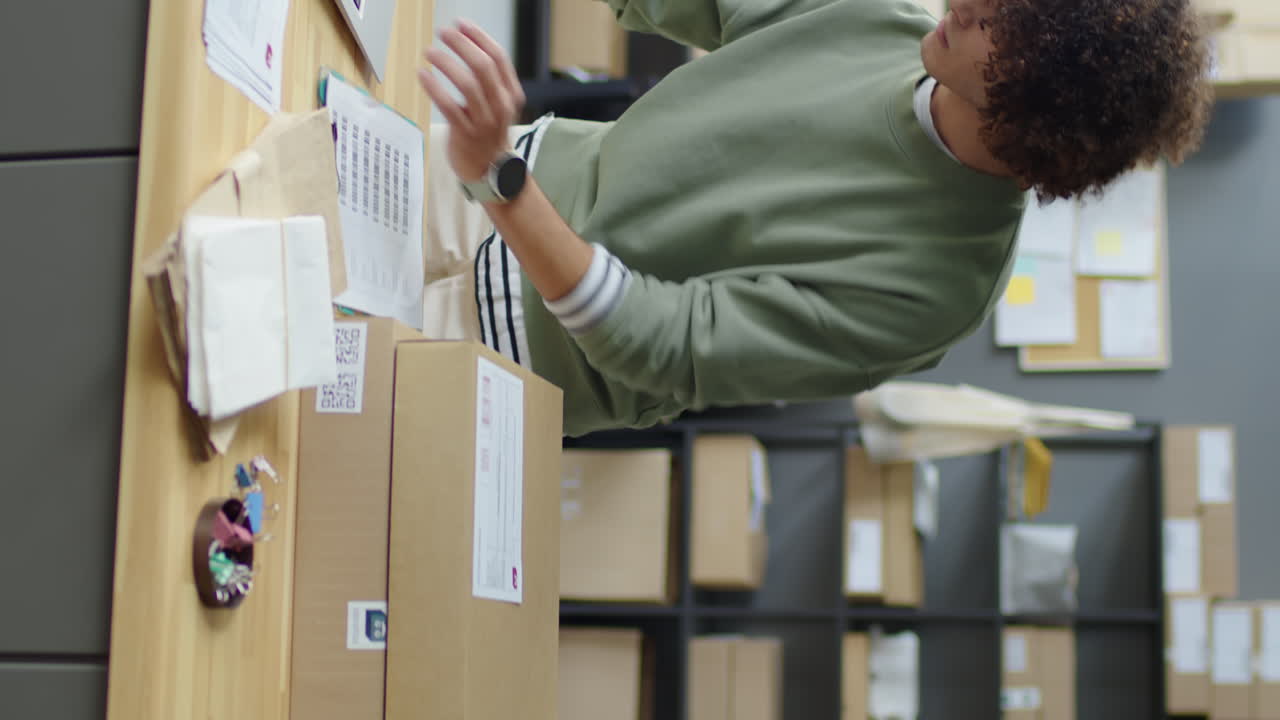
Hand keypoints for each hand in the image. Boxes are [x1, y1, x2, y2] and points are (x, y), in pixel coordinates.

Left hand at [418, 21, 525, 182]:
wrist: (491, 172)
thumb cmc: (489, 135)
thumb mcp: (498, 105)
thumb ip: (489, 81)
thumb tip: (468, 47)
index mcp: (510, 94)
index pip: (498, 58)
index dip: (478, 37)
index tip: (461, 25)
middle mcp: (500, 105)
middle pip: (483, 66)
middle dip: (461, 44)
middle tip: (443, 33)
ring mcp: (484, 121)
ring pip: (467, 83)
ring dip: (446, 63)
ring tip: (430, 52)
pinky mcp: (465, 133)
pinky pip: (448, 105)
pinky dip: (434, 87)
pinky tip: (423, 74)